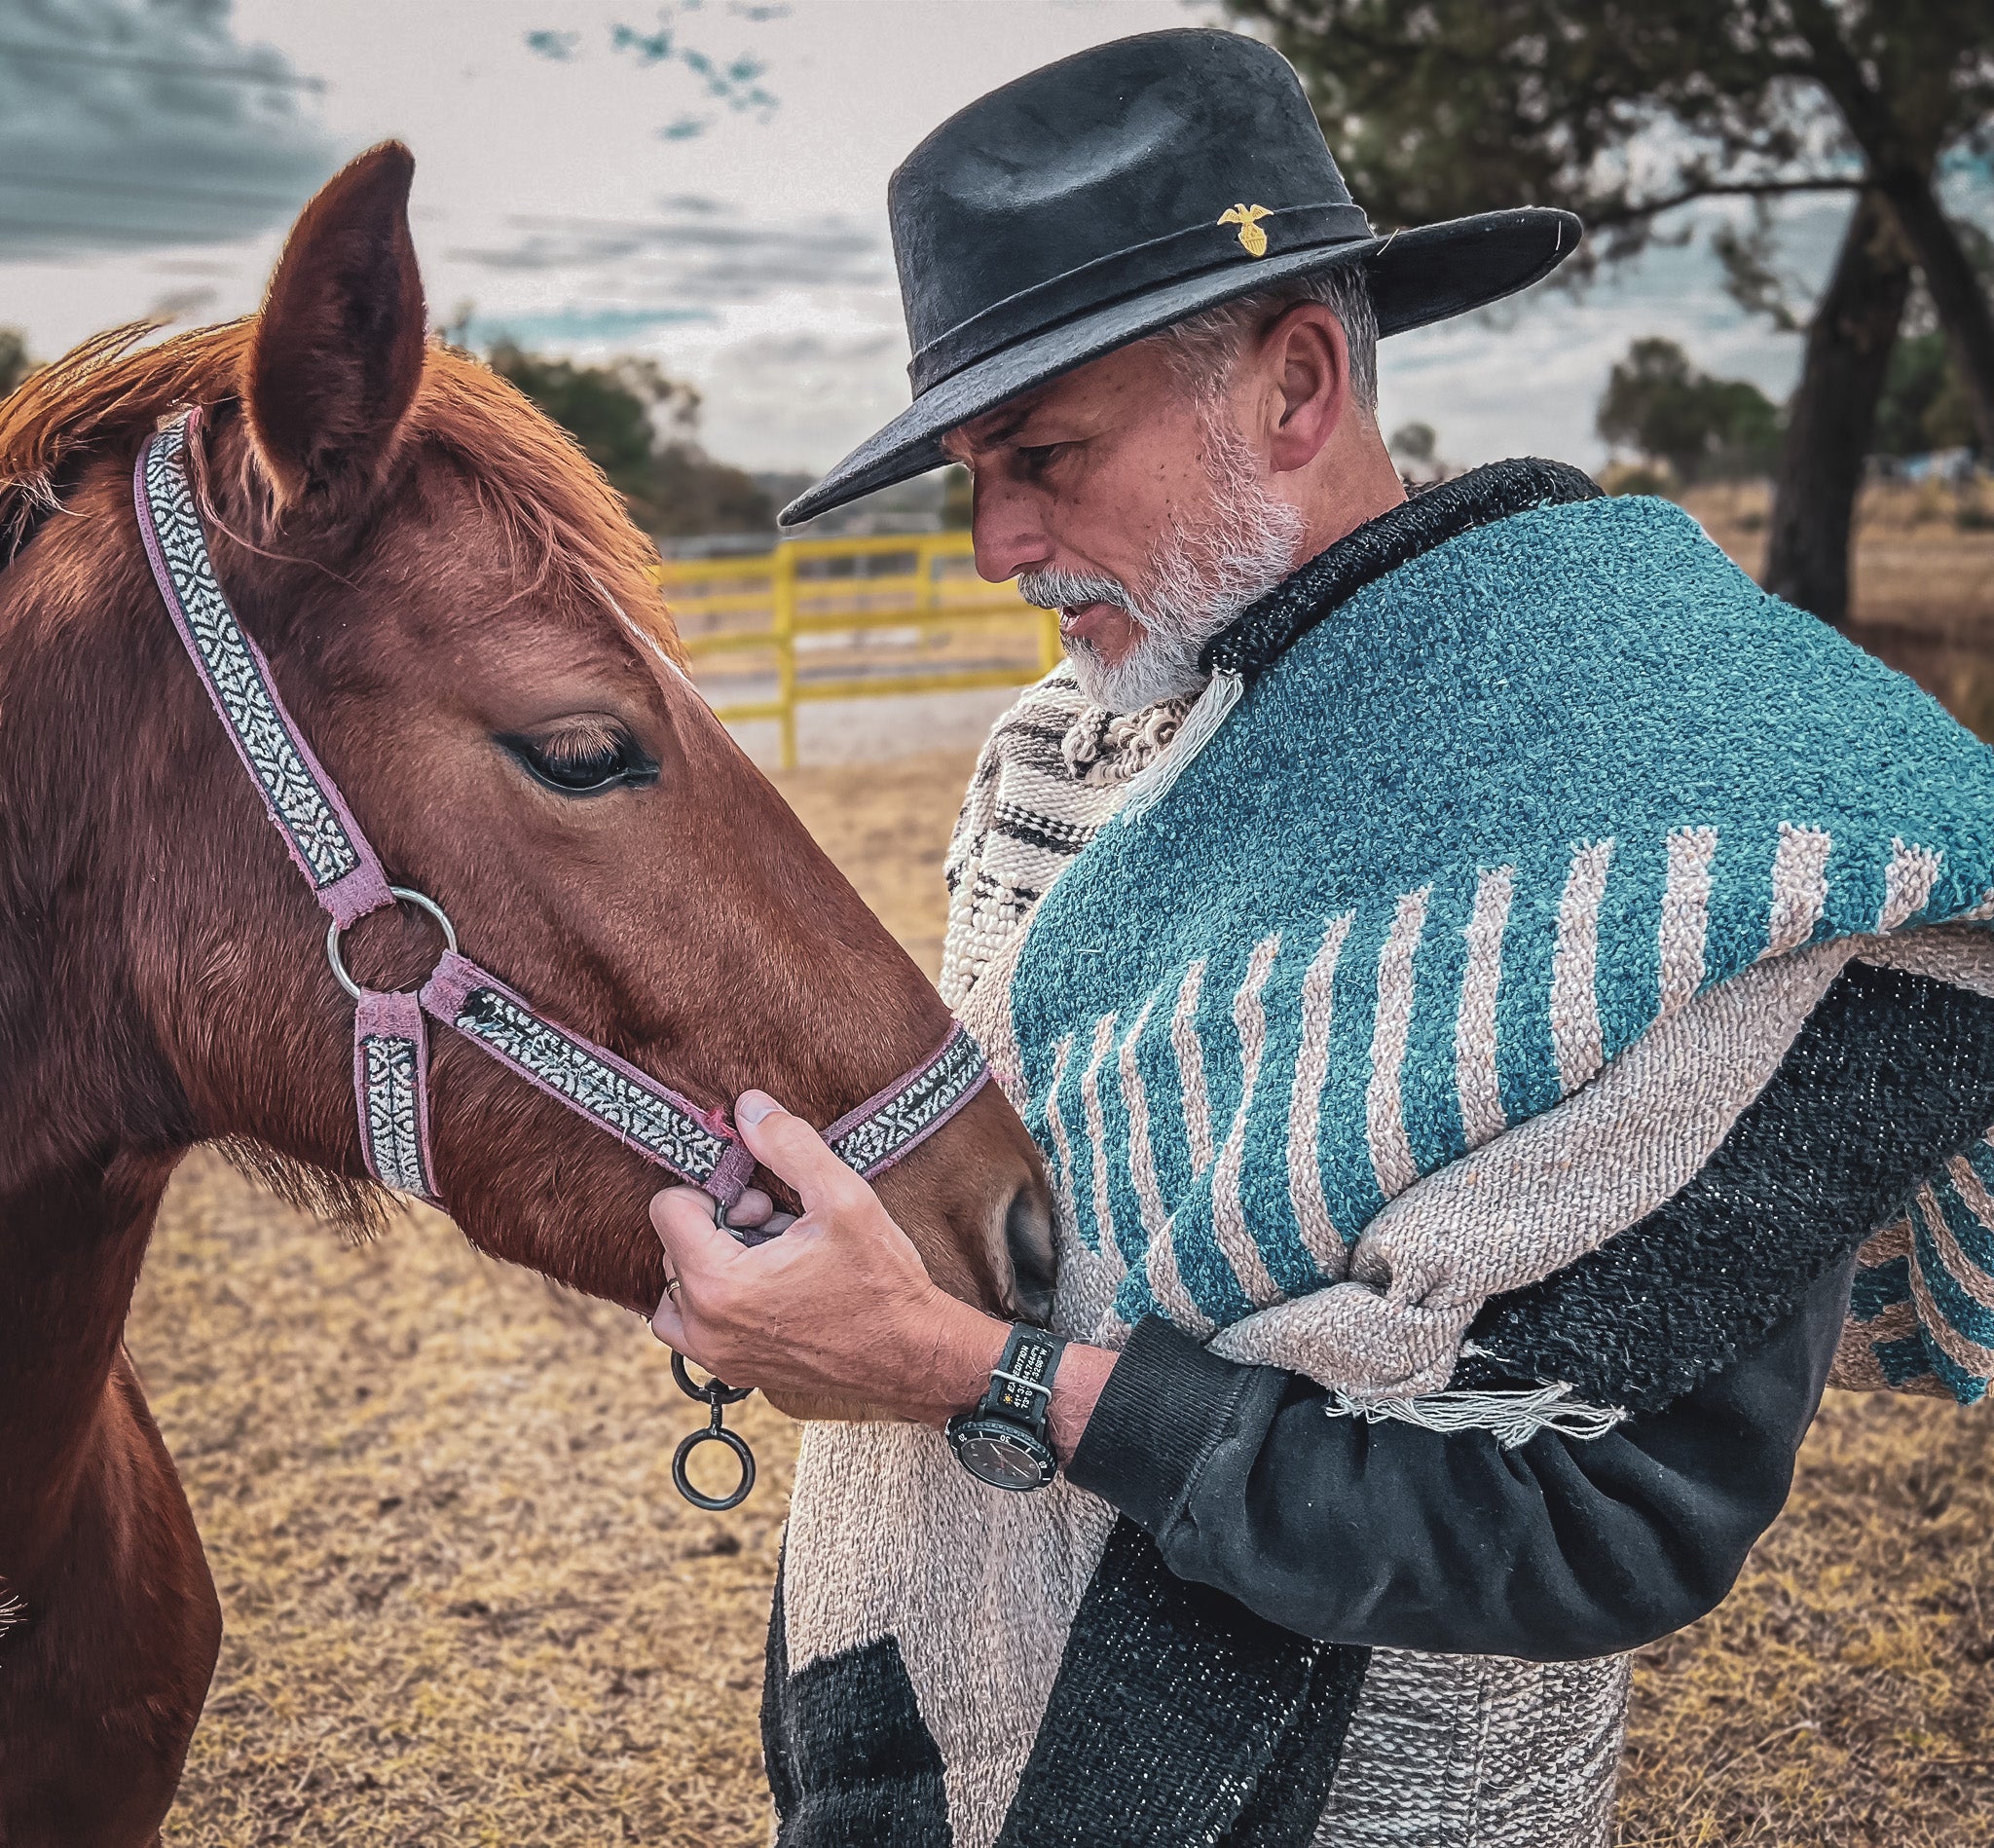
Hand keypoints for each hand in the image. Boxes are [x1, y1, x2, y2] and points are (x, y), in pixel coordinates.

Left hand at [648, 1090, 1008, 1423]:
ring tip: (769, 1262)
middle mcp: (706, 1327)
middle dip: (718, 1229)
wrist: (913, 1356)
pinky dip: (720, 1304)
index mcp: (720, 1283)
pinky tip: (773, 1291)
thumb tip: (749, 1108)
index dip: (715, 1191)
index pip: (667, 1209)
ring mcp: (719, 1356)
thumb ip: (789, 1145)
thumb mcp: (844, 1198)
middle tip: (777, 1230)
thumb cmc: (881, 1283)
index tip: (760, 1201)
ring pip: (677, 1293)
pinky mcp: (735, 1372)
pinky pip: (696, 1330)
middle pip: (672, 1247)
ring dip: (711, 1268)